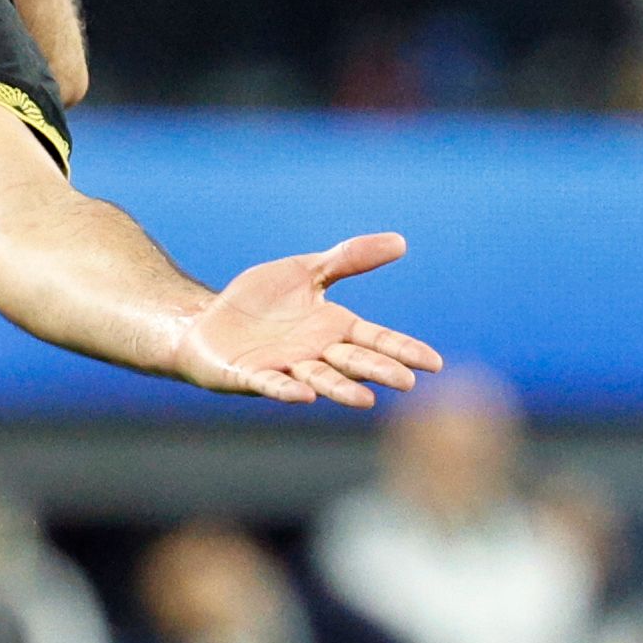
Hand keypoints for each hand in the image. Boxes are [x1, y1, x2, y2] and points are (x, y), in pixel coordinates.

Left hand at [178, 234, 444, 407]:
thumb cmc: (261, 302)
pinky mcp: (249, 375)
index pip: (376, 340)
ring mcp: (283, 367)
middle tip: (407, 383)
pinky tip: (304, 396)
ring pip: (318, 378)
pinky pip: (270, 384)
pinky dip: (287, 389)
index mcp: (332, 329)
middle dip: (378, 371)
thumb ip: (348, 259)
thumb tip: (401, 242)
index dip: (403, 350)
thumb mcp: (307, 271)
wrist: (207, 321)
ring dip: (340, 389)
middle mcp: (314, 352)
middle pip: (352, 361)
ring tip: (365, 400)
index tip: (434, 364)